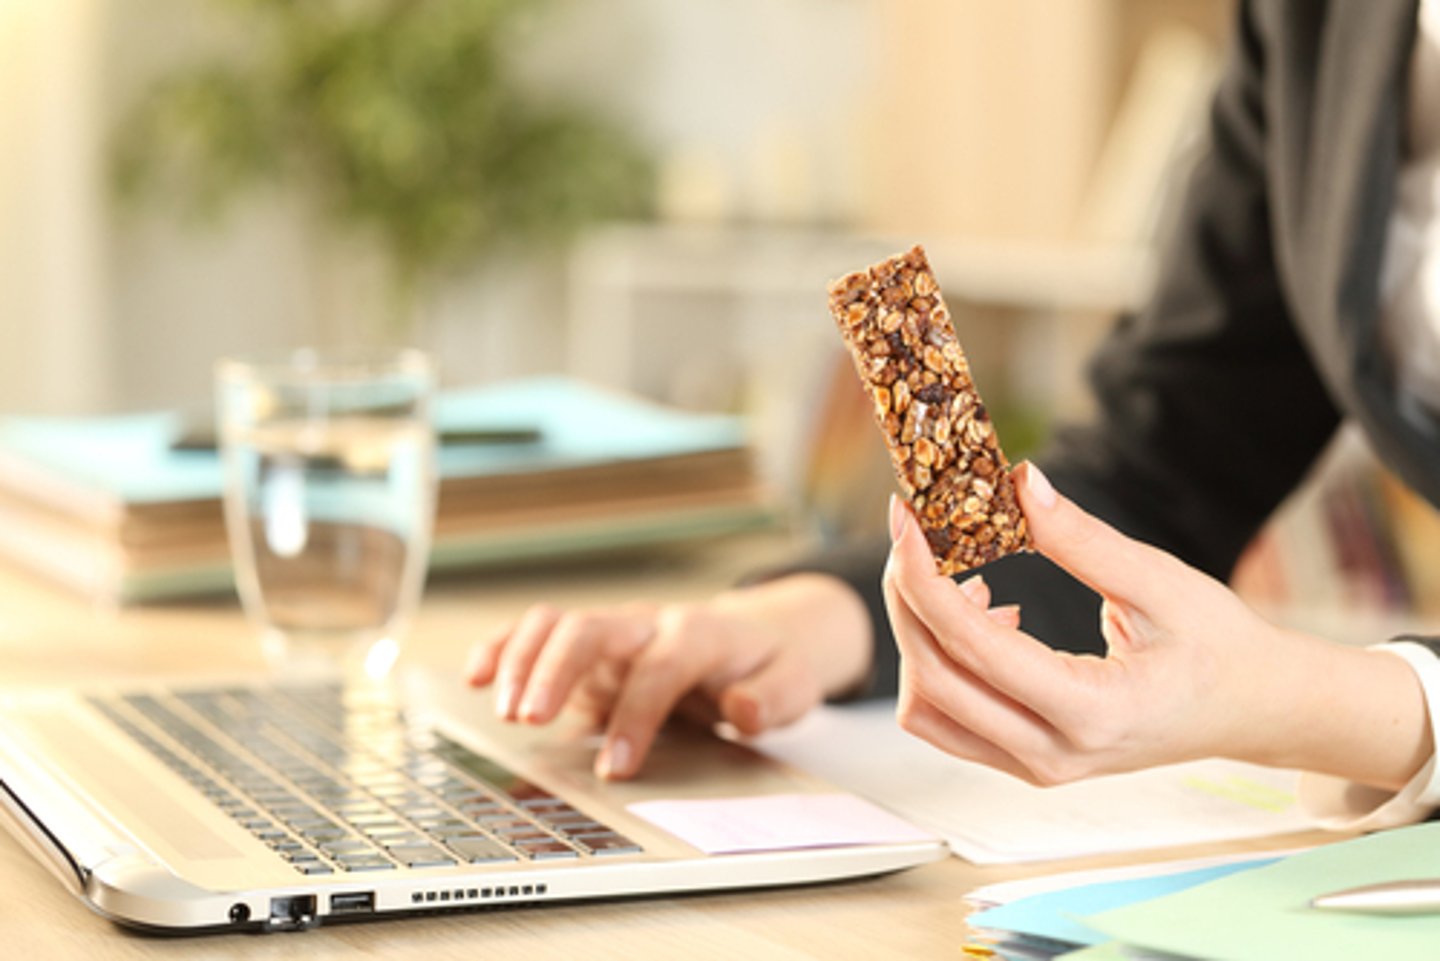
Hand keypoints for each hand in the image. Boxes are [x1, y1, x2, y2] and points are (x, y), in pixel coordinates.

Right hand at [464, 573, 873, 779]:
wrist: (757, 635)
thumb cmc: (767, 665)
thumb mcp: (793, 683)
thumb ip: (772, 698)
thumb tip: (743, 710)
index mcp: (699, 634)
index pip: (660, 667)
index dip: (635, 714)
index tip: (616, 767)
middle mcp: (648, 624)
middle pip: (593, 628)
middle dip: (557, 670)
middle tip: (529, 720)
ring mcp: (614, 632)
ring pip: (556, 623)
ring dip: (521, 659)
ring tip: (502, 709)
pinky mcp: (588, 649)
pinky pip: (537, 633)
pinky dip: (502, 648)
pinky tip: (473, 675)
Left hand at [882, 461, 1431, 790]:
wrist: (1256, 710)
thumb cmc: (1220, 645)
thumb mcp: (1162, 583)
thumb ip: (1084, 539)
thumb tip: (1018, 483)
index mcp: (1091, 712)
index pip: (970, 645)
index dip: (923, 574)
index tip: (904, 517)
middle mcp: (1053, 755)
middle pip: (931, 679)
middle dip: (907, 597)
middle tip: (913, 531)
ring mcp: (1036, 767)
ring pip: (928, 709)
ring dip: (920, 636)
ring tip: (963, 575)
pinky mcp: (1025, 760)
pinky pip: (950, 718)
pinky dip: (942, 663)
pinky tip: (987, 610)